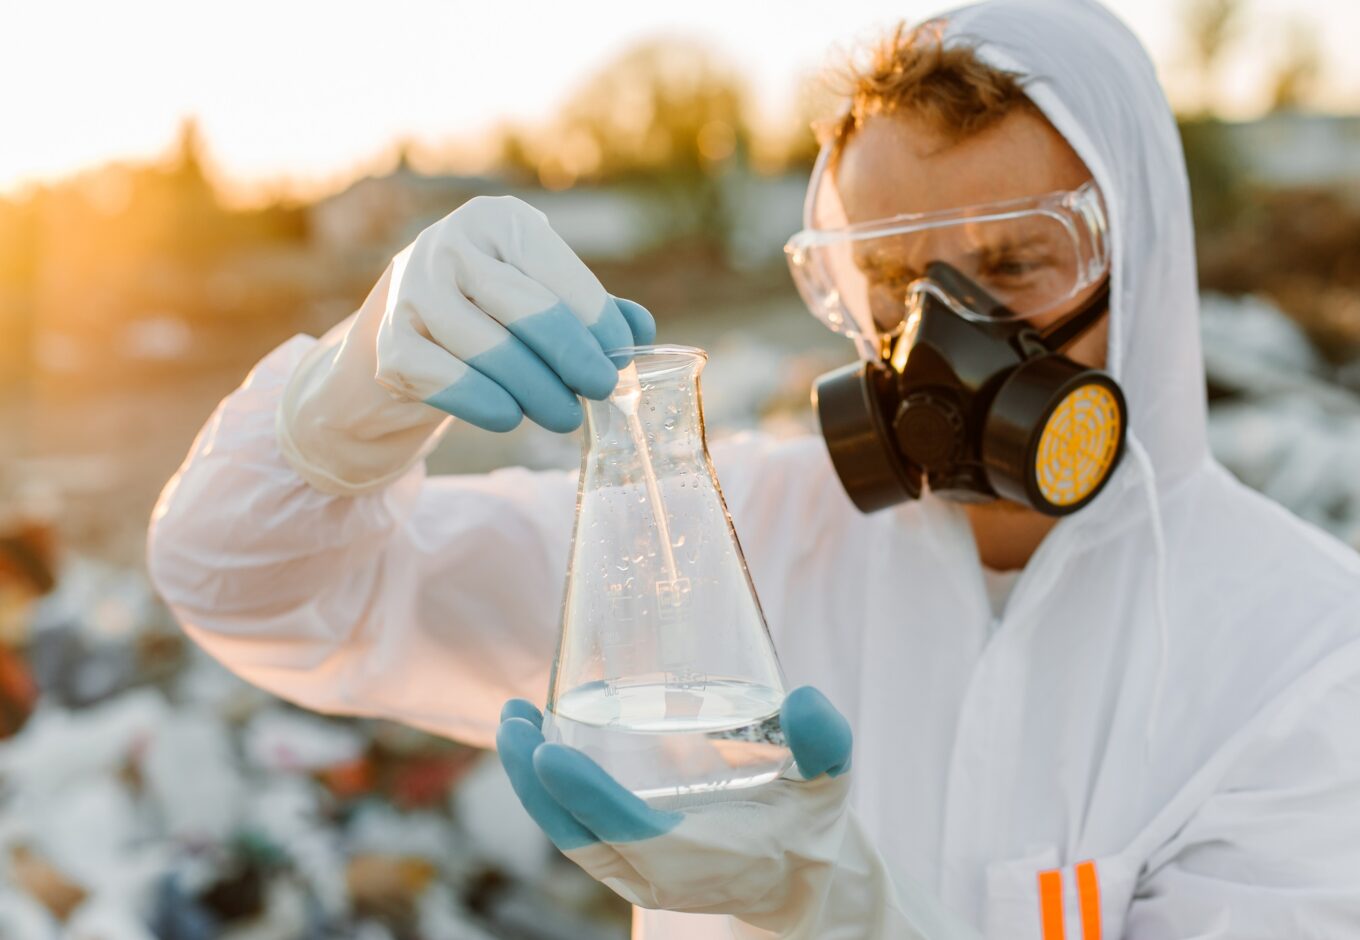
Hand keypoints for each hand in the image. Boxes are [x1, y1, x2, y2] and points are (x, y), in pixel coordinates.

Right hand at [277, 195, 654, 494]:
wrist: (404, 332)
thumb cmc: (491, 309)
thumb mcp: (540, 293)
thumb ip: (591, 308)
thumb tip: (640, 330)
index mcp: (496, 220)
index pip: (559, 273)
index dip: (597, 321)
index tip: (621, 359)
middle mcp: (449, 244)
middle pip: (527, 310)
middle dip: (573, 358)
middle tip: (601, 390)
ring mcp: (412, 293)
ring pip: (490, 351)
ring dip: (536, 390)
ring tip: (564, 415)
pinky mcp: (390, 345)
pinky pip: (448, 381)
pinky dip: (486, 403)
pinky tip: (511, 417)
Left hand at [496, 687, 858, 935]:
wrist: (802, 889)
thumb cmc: (810, 832)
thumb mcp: (829, 785)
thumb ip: (824, 742)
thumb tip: (804, 698)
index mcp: (698, 857)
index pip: (625, 829)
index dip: (583, 794)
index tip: (546, 752)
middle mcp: (656, 872)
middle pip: (574, 832)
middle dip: (532, 780)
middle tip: (513, 719)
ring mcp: (636, 871)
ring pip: (566, 831)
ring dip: (530, 780)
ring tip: (512, 719)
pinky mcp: (630, 860)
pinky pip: (577, 829)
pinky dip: (551, 791)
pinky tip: (540, 741)